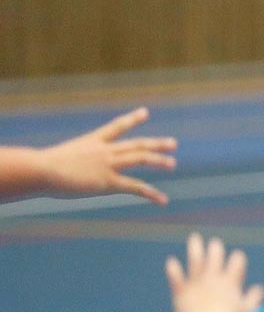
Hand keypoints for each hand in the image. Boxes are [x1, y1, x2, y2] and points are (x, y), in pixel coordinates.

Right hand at [38, 107, 176, 204]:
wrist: (42, 169)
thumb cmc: (42, 166)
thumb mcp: (58, 159)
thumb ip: (68, 162)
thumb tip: (60, 171)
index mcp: (92, 141)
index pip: (116, 126)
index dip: (132, 119)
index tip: (145, 112)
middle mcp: (104, 150)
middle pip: (136, 144)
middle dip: (156, 143)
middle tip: (173, 143)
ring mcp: (109, 165)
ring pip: (141, 159)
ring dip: (159, 161)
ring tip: (172, 163)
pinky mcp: (109, 182)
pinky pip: (136, 187)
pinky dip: (151, 194)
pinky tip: (163, 200)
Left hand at [166, 234, 263, 311]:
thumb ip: (254, 298)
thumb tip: (259, 289)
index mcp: (231, 282)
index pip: (237, 262)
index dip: (237, 258)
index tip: (236, 257)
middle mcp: (214, 279)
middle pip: (215, 257)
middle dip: (216, 249)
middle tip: (215, 243)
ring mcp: (197, 285)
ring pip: (196, 260)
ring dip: (195, 248)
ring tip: (194, 238)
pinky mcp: (182, 294)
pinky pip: (176, 278)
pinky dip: (173, 270)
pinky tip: (171, 261)